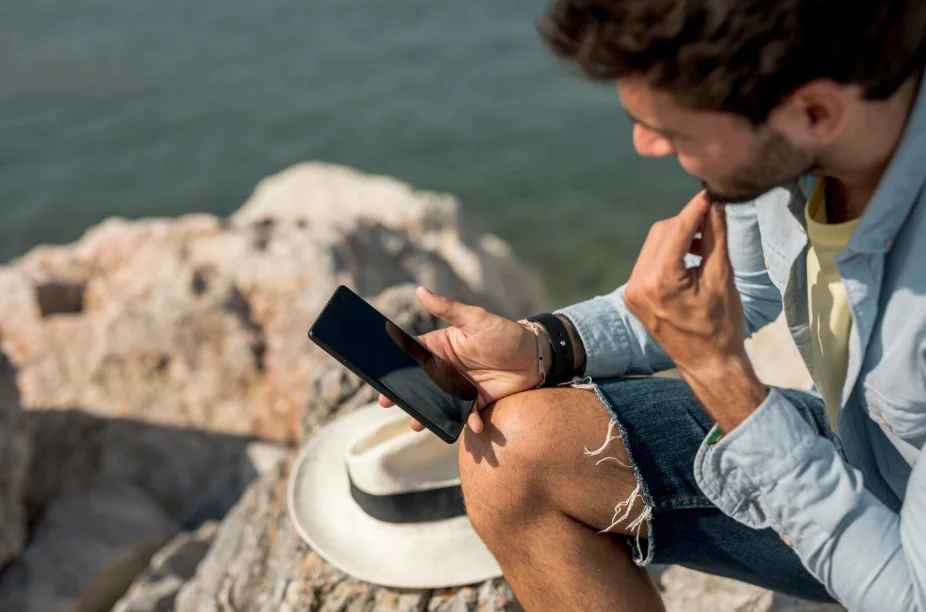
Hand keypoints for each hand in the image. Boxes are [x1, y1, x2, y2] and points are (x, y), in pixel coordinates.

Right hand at [379, 286, 542, 434]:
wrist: (534, 357)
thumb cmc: (504, 333)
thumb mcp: (476, 319)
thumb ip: (448, 308)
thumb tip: (420, 290)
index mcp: (442, 347)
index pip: (413, 355)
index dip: (396, 365)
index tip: (381, 375)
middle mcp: (448, 369)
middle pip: (421, 383)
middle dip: (405, 395)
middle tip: (389, 404)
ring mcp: (461, 387)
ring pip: (438, 403)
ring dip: (429, 414)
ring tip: (418, 424)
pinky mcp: (477, 402)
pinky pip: (467, 415)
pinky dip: (469, 421)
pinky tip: (473, 426)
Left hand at [623, 192, 767, 431]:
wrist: (707, 364)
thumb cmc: (721, 325)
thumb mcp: (722, 279)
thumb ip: (715, 238)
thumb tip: (714, 204)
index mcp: (659, 282)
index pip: (676, 230)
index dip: (695, 209)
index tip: (711, 192)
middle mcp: (638, 285)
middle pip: (661, 232)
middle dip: (687, 222)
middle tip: (713, 218)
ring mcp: (632, 291)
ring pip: (654, 244)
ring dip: (678, 237)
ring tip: (705, 243)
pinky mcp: (633, 296)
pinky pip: (649, 261)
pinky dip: (668, 253)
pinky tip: (690, 259)